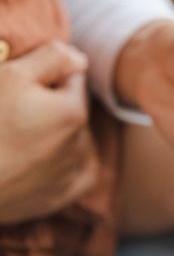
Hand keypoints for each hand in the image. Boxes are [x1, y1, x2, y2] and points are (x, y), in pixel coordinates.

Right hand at [0, 43, 98, 223]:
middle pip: (73, 110)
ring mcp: (71, 173)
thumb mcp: (9, 75)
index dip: (46, 76)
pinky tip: (44, 159)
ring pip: (76, 140)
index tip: (20, 85)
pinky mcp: (61, 197)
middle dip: (53, 104)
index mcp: (73, 113)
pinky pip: (79, 174)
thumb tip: (81, 58)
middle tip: (12, 112)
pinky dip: (68, 165)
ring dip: (58, 134)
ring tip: (18, 137)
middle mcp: (81, 144)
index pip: (73, 78)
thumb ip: (52, 58)